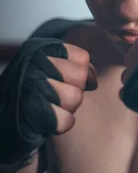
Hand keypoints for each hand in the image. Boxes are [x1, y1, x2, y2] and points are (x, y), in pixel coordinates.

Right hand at [0, 37, 97, 172]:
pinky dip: (61, 124)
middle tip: (57, 96)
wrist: (9, 124)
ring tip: (50, 107)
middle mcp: (33, 62)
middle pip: (81, 76)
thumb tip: (94, 79)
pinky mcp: (31, 111)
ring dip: (67, 108)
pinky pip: (66, 120)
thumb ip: (75, 67)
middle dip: (75, 91)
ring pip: (75, 97)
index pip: (82, 58)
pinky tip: (48, 120)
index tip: (68, 82)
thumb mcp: (53, 72)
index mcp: (41, 48)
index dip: (83, 74)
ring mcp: (30, 86)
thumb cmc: (36, 95)